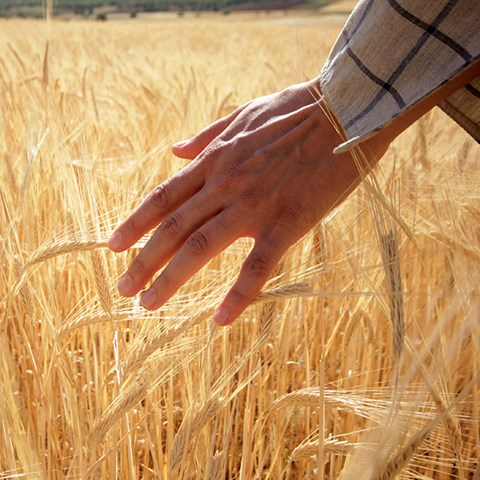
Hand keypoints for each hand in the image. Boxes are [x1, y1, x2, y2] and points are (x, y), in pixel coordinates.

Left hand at [108, 79, 386, 324]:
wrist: (344, 110)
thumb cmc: (295, 111)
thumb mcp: (242, 114)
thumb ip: (205, 135)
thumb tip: (174, 149)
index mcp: (215, 161)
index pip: (164, 198)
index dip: (136, 223)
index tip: (114, 246)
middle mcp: (225, 184)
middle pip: (173, 228)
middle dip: (143, 260)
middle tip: (123, 289)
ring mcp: (254, 204)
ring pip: (201, 246)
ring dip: (170, 278)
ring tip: (147, 304)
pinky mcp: (288, 222)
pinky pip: (258, 265)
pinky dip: (238, 295)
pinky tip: (220, 320)